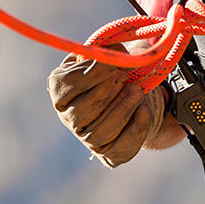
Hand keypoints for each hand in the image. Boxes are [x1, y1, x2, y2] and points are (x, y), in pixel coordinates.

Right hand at [47, 51, 164, 165]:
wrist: (131, 98)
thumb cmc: (112, 73)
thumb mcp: (106, 55)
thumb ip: (107, 49)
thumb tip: (117, 50)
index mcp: (60, 90)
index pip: (68, 85)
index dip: (93, 74)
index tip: (114, 64)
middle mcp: (68, 117)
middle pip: (81, 111)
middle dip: (107, 91)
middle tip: (126, 75)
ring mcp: (87, 139)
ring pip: (99, 132)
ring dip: (121, 109)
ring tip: (137, 90)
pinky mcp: (110, 154)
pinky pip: (120, 146)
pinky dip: (135, 128)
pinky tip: (144, 110)